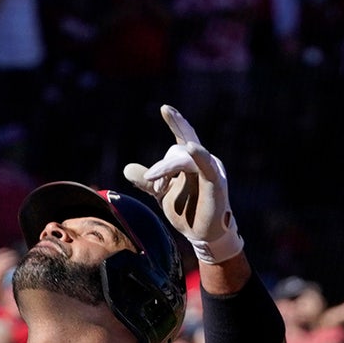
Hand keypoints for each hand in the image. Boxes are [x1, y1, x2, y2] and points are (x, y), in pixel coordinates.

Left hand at [123, 105, 241, 262]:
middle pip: (178, 148)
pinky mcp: (216, 183)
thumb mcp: (161, 194)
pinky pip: (207, 167)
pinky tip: (191, 149)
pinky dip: (199, 156)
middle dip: (162, 162)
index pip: (180, 139)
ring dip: (165, 171)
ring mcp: (211, 170)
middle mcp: (203, 161)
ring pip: (185, 158)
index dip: (175, 123)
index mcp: (190, 161)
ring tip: (156, 189)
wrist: (201, 234)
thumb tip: (127, 168)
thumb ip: (146, 181)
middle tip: (154, 159)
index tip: (165, 108)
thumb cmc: (186, 211)